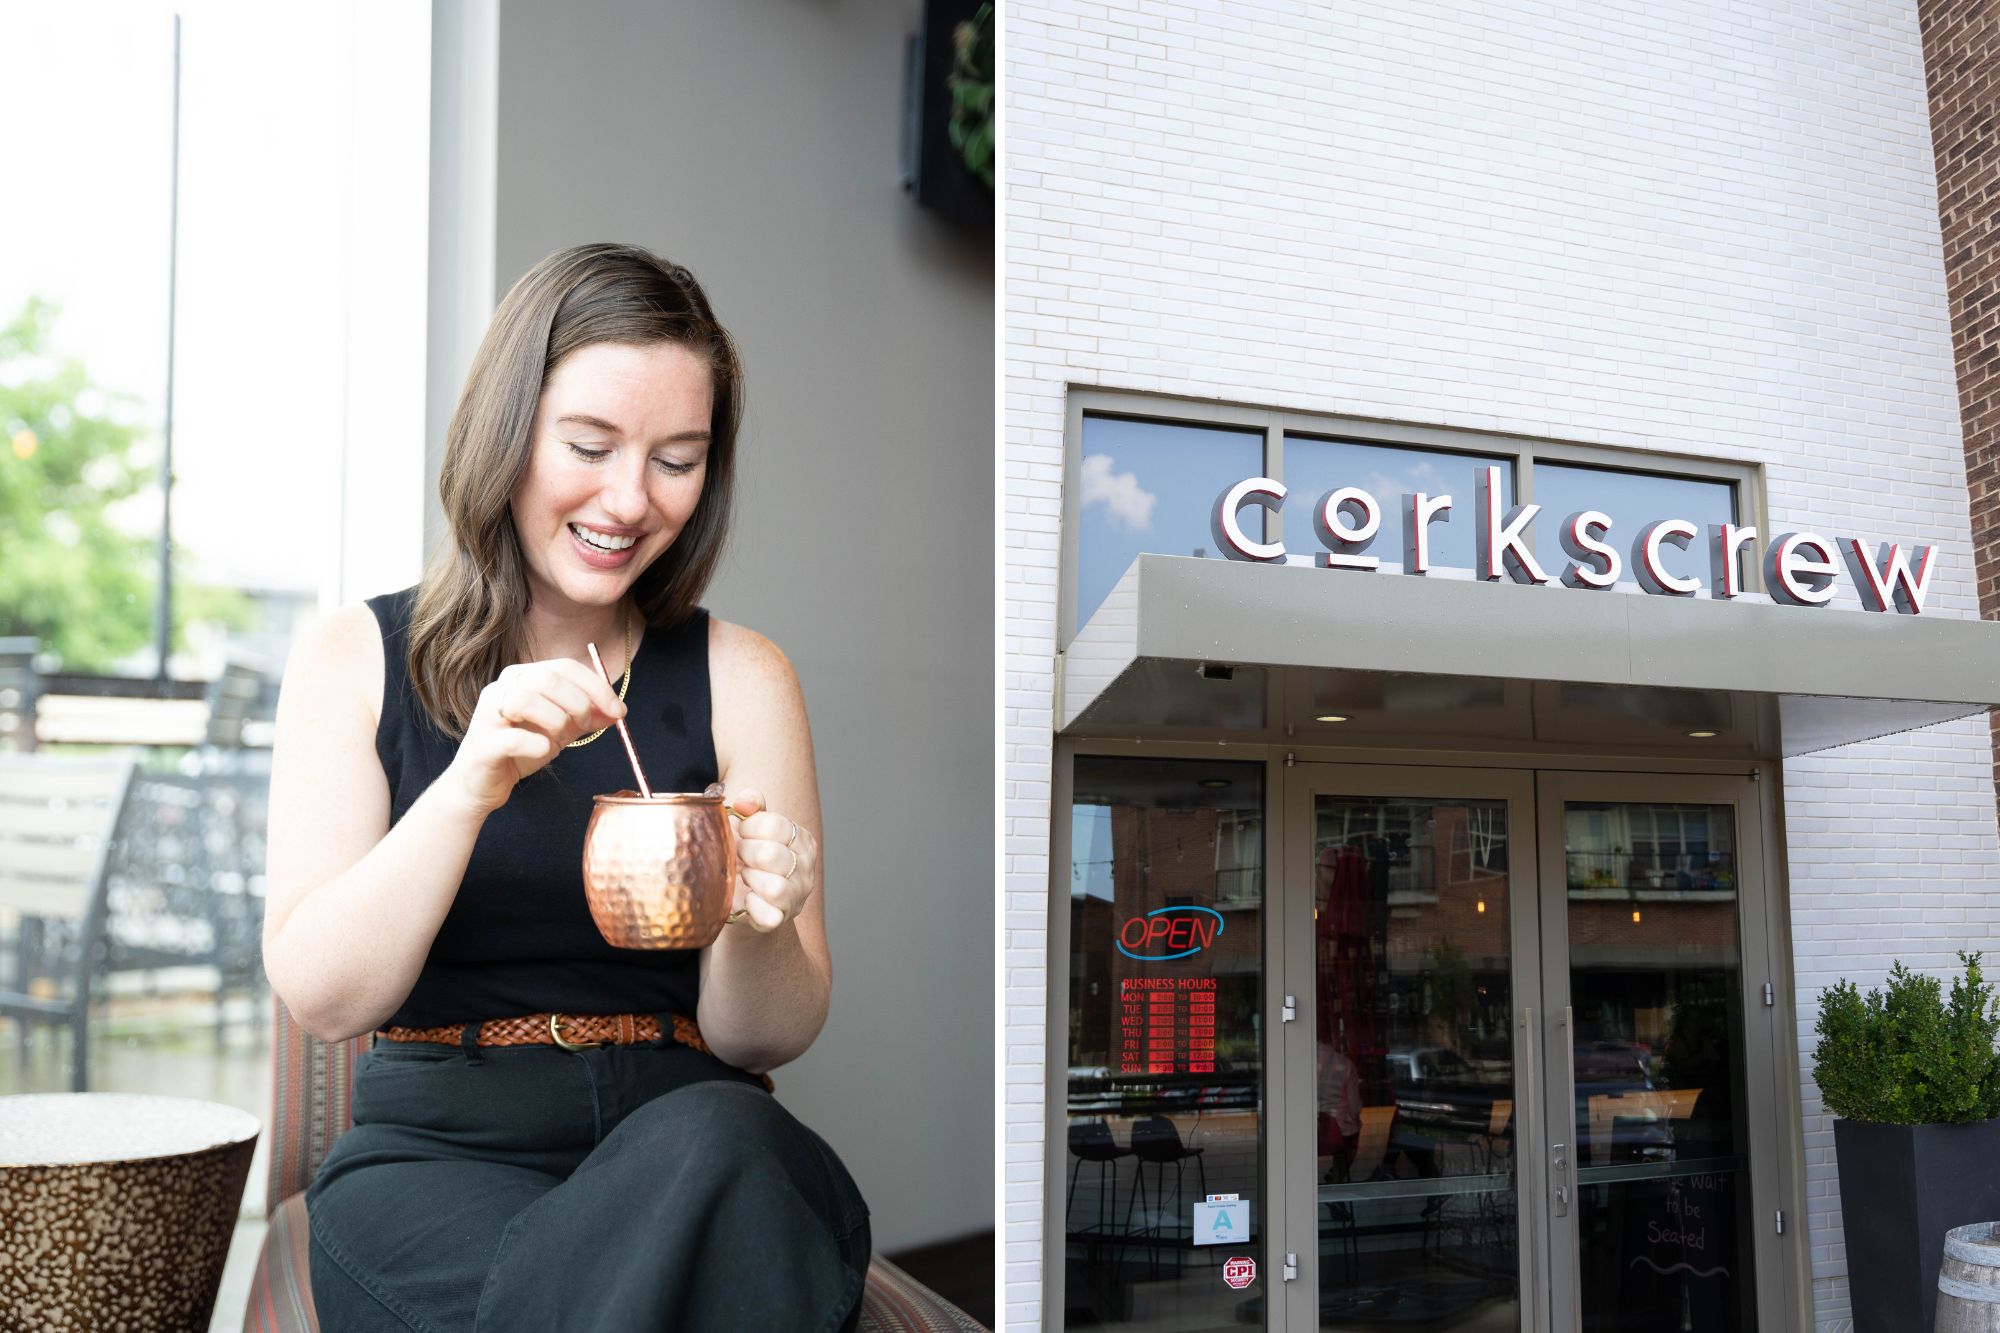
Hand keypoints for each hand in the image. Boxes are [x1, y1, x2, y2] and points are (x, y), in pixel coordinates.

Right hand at [444, 658, 627, 814]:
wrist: (483, 783)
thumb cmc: (521, 749)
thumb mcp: (561, 729)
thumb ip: (587, 716)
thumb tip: (619, 711)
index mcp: (523, 676)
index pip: (566, 666)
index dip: (598, 687)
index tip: (620, 711)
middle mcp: (502, 687)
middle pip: (548, 679)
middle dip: (578, 703)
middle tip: (585, 726)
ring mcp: (488, 714)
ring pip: (526, 700)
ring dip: (555, 721)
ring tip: (558, 739)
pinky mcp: (482, 744)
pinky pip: (514, 739)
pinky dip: (536, 745)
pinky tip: (542, 751)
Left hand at [724, 787, 817, 932]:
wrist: (745, 901)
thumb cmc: (748, 858)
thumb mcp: (751, 828)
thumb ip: (752, 807)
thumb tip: (746, 801)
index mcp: (803, 841)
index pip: (776, 826)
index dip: (749, 827)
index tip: (741, 832)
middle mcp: (807, 869)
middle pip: (771, 855)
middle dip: (745, 853)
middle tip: (738, 855)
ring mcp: (797, 896)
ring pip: (774, 887)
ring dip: (749, 879)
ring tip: (744, 876)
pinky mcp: (780, 919)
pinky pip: (767, 915)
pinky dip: (751, 906)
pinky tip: (747, 898)